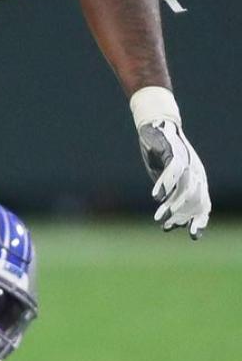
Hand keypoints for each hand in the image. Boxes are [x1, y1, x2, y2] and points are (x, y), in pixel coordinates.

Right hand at [139, 119, 209, 237]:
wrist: (157, 125)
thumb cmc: (161, 154)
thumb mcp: (166, 178)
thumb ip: (170, 194)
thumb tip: (170, 218)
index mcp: (197, 180)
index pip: (204, 204)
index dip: (200, 219)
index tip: (193, 235)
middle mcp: (196, 172)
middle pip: (196, 199)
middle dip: (183, 215)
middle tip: (167, 226)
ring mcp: (186, 162)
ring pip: (185, 188)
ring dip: (173, 205)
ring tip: (160, 217)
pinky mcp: (173, 152)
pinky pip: (173, 171)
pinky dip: (165, 184)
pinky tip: (156, 196)